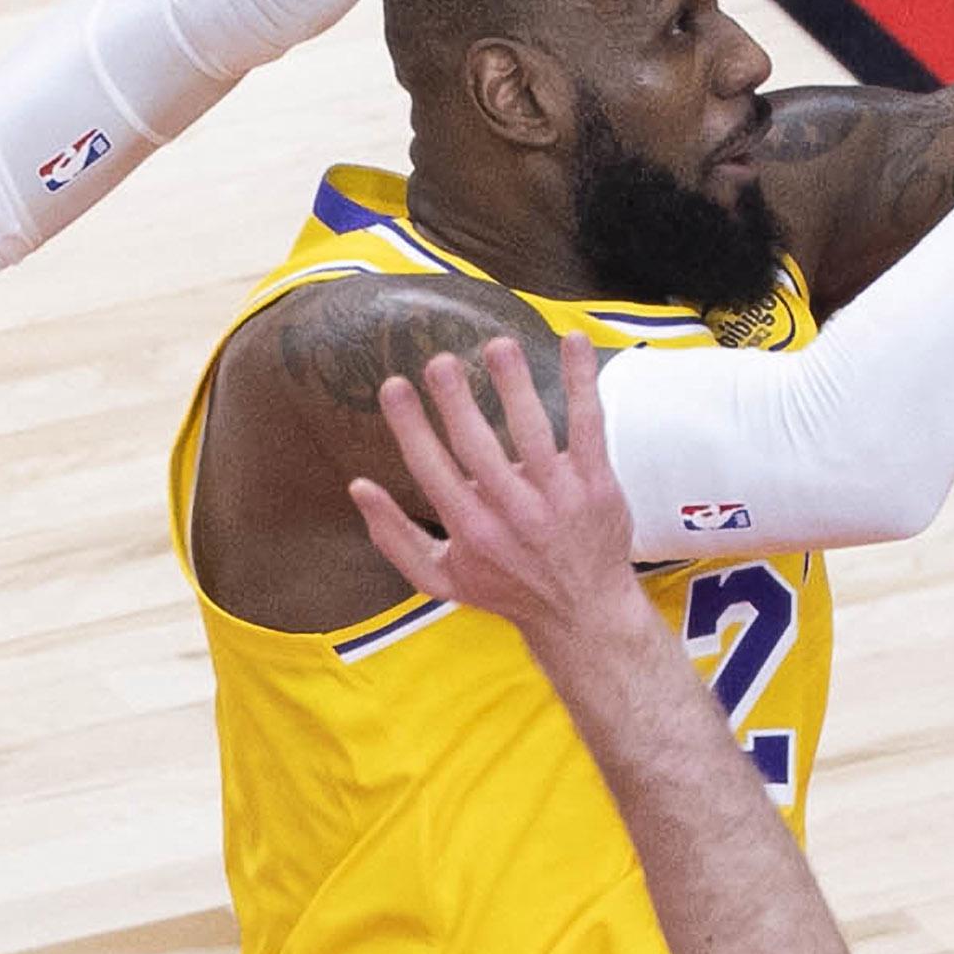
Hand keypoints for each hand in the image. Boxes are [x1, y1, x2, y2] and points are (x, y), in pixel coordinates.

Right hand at [346, 334, 641, 656]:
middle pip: (478, 448)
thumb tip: (358, 486)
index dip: (411, 426)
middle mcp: (512, 513)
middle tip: (441, 361)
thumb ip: (395, 536)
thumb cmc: (505, 588)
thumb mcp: (440, 579)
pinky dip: (582, 383)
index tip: (393, 385)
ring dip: (515, 386)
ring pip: (533, 432)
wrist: (583, 612)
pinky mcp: (596, 485)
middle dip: (457, 402)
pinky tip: (574, 342)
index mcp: (470, 529)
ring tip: (498, 346)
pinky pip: (589, 426)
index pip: (432, 469)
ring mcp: (558, 498)